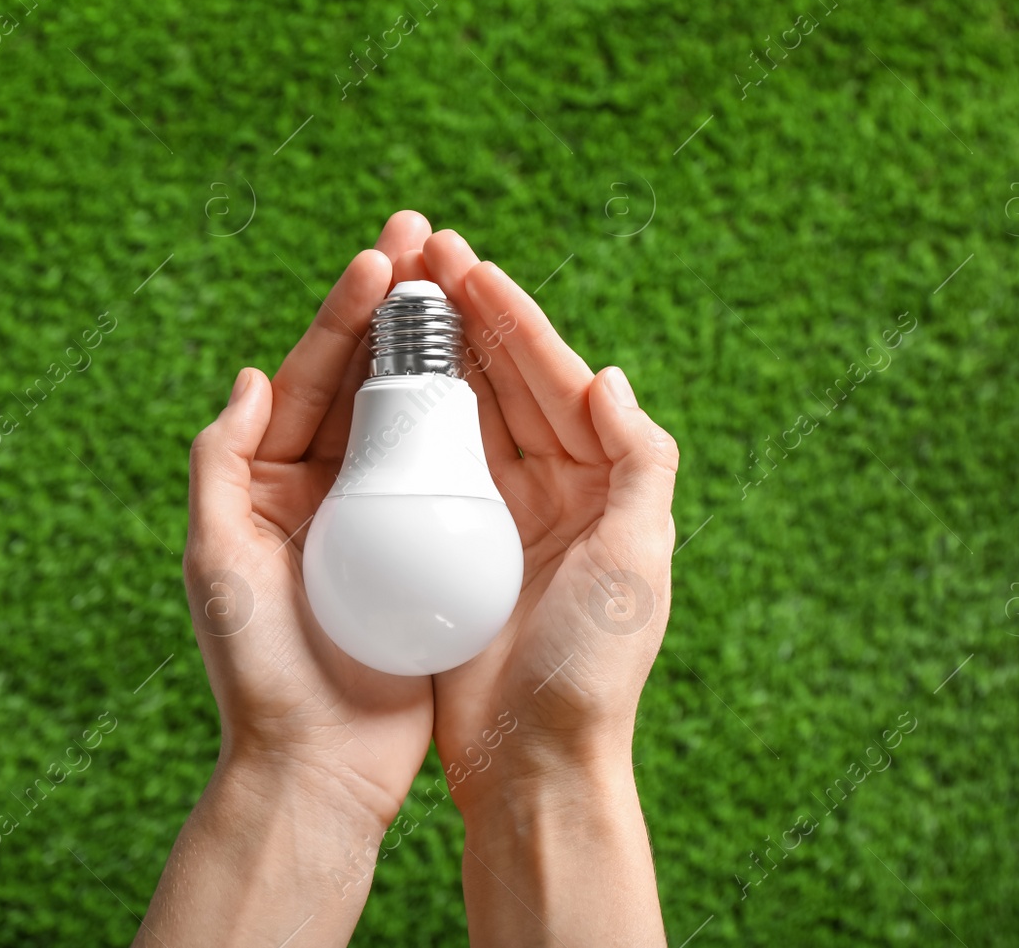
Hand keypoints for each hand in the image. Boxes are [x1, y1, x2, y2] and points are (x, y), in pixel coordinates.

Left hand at [137, 212, 436, 945]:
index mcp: (267, 483)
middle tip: (429, 241)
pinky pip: (443, 474)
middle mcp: (318, 491)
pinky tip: (497, 381)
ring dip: (432, 351)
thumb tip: (251, 375)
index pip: (310, 378)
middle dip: (393, 309)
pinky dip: (465, 424)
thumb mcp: (216, 558)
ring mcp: (373, 519)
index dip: (344, 315)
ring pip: (406, 416)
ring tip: (467, 289)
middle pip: (361, 380)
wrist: (317, 768)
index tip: (384, 258)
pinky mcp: (418, 553)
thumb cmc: (258, 668)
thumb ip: (220, 464)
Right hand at [423, 228, 677, 945]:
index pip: (554, 380)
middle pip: (504, 383)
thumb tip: (608, 377)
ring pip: (464, 413)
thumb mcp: (638, 561)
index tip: (468, 264)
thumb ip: (640, 463)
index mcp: (600, 485)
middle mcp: (551, 491)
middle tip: (421, 254)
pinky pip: (429, 465)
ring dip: (434, 353)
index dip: (513, 319)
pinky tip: (377, 380)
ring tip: (396, 294)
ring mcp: (497, 517)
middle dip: (466, 317)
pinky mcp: (451, 549)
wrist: (532, 764)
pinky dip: (407, 417)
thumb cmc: (591, 669)